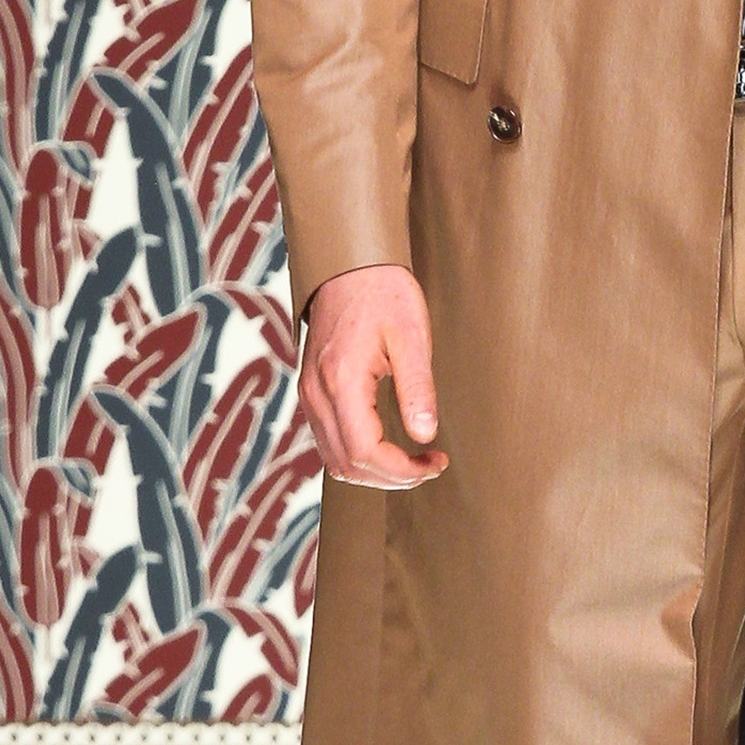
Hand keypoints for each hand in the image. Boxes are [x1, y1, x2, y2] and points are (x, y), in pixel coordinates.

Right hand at [300, 263, 448, 490]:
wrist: (349, 266)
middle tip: (430, 465)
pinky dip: (358, 457)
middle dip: (392, 478)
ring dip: (374, 472)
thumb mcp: (412, 336)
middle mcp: (317, 393)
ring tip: (413, 461)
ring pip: (335, 460)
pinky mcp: (311, 392)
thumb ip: (418, 388)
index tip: (435, 461)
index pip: (365, 451)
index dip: (402, 470)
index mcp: (341, 380)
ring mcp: (309, 394)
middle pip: (348, 465)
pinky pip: (329, 442)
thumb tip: (425, 436)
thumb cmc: (384, 293)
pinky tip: (388, 447)